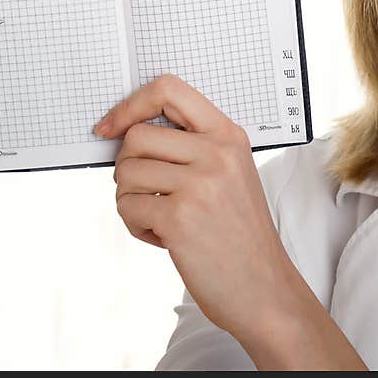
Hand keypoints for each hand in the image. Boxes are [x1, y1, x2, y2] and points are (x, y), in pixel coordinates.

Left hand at [96, 74, 306, 343]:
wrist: (264, 287)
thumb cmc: (240, 234)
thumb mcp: (231, 174)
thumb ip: (193, 146)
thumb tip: (129, 130)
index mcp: (228, 136)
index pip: (168, 89)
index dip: (131, 105)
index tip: (112, 127)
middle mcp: (216, 153)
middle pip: (136, 136)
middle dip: (128, 167)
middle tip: (148, 192)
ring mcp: (199, 184)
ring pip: (126, 172)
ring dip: (130, 199)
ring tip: (159, 218)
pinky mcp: (180, 217)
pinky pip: (127, 206)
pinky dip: (136, 225)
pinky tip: (163, 237)